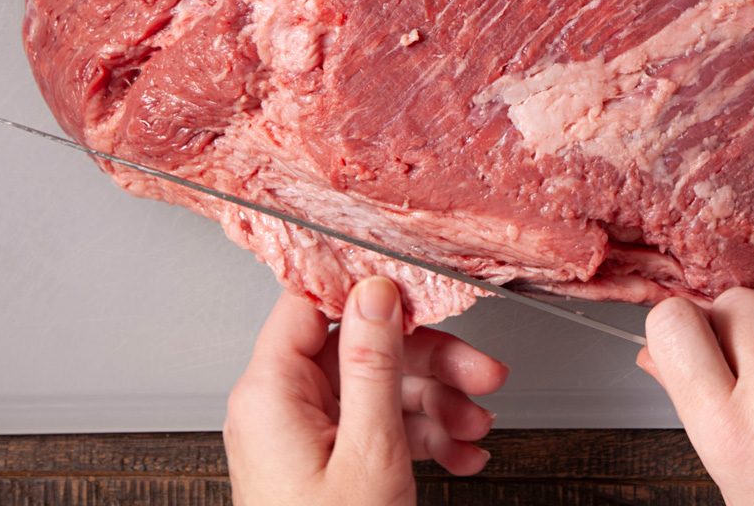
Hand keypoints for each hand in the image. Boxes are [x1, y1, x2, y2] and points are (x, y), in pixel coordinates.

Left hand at [225, 276, 509, 505]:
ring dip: (437, 406)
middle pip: (360, 349)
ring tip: (477, 429)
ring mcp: (301, 436)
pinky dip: (421, 437)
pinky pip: (375, 428)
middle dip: (431, 364)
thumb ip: (371, 363)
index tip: (420, 291)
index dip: (368, 291)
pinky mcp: (322, 462)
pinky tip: (458, 454)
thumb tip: (374, 291)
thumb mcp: (368, 449)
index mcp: (270, 391)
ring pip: (378, 390)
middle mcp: (279, 406)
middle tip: (483, 375)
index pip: (311, 301)